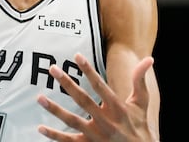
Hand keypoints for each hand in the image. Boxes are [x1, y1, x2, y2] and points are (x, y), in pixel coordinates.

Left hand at [36, 53, 154, 140]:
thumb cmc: (139, 126)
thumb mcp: (141, 104)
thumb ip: (140, 81)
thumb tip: (148, 58)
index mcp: (117, 108)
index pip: (100, 85)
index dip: (88, 70)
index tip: (77, 55)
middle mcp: (106, 121)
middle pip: (82, 99)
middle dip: (67, 83)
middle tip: (52, 69)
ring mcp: (95, 136)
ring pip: (72, 121)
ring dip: (55, 109)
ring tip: (39, 98)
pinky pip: (68, 141)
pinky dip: (54, 135)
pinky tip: (41, 127)